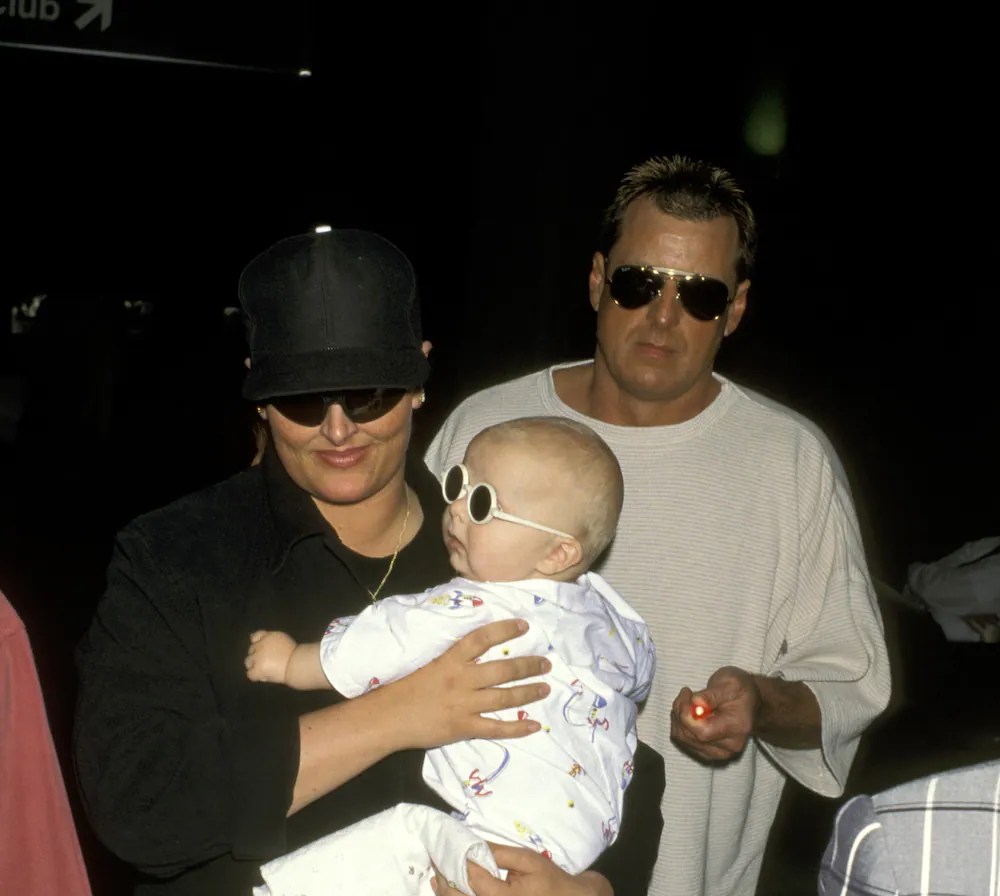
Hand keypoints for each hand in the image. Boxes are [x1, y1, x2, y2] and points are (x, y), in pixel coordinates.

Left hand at [244, 629, 295, 683]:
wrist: (297, 664)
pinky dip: (256, 676)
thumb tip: (254, 638)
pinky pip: (250, 674)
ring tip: (264, 669)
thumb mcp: (283, 639)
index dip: (256, 642)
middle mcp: (261, 645)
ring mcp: (258, 657)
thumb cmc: (295, 652)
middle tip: (266, 661)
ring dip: (254, 665)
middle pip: (251, 649)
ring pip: (248, 661)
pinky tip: (264, 676)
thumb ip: (270, 638)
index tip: (261, 648)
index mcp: (268, 636)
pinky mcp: (258, 669)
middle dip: (257, 655)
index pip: (256, 636)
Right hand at [378, 618, 551, 751]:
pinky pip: (496, 728)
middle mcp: (461, 679)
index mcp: (450, 660)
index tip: (524, 625)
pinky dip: (517, 727)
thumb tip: (476, 647)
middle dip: (528, 665)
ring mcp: (464, 705)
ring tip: (545, 688)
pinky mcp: (464, 727)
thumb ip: (452, 657)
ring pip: (505, 697)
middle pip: (502, 669)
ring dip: (528, 692)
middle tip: (546, 663)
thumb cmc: (405, 688)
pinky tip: (534, 725)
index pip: (482, 638)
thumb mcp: (428, 662)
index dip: (504, 630)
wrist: (388, 718)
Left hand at [431, 845, 610, 895]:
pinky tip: (446, 888)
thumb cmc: (549, 879)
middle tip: (434, 859)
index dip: (455, 863)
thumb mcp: (526, 859)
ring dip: (446, 890)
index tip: (442, 848)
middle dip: (444, 879)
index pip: (471, 880)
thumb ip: (499, 853)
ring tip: (436, 873)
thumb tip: (473, 844)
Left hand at [670, 665, 760, 761]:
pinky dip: (679, 725)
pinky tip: (687, 712)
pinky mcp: (709, 752)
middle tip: (685, 693)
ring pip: (684, 739)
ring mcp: (719, 752)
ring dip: (678, 718)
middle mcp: (729, 746)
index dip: (687, 714)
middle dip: (680, 712)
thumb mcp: (730, 683)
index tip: (687, 693)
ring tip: (686, 700)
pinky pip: (684, 741)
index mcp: (737, 727)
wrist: (751, 703)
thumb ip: (711, 694)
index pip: (703, 732)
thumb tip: (695, 702)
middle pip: (691, 736)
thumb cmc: (741, 691)